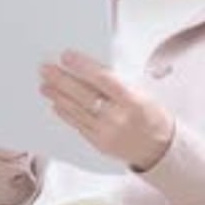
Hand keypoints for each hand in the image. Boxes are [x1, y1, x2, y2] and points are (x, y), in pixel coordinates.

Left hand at [40, 50, 174, 170]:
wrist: (160, 148)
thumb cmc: (151, 115)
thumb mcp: (142, 93)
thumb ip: (117, 82)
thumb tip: (89, 67)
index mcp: (133, 101)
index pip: (102, 79)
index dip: (82, 66)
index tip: (66, 56)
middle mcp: (118, 118)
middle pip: (84, 95)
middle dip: (62, 80)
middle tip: (46, 69)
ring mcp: (107, 133)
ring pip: (77, 111)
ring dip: (58, 96)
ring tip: (44, 85)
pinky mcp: (100, 144)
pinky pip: (78, 126)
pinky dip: (66, 114)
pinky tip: (56, 104)